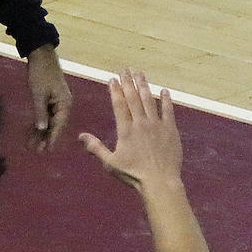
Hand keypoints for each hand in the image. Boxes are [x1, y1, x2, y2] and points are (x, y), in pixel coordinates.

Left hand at [26, 45, 71, 151]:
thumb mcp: (39, 94)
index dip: (52, 138)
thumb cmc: (40, 73)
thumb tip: (42, 129)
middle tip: (36, 151)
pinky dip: (39, 122)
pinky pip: (45, 114)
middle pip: (54, 125)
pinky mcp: (50, 99)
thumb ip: (40, 112)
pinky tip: (32, 131)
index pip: (58, 125)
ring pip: (49, 121)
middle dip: (45, 138)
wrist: (41, 55)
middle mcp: (63, 105)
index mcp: (64, 104)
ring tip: (32, 145)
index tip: (47, 150)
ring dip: (40, 132)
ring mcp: (57, 102)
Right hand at [77, 69, 181, 192]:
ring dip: (144, 86)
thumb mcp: (110, 163)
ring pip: (149, 100)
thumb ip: (96, 148)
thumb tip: (80, 136)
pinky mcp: (171, 130)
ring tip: (140, 73)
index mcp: (126, 130)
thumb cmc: (133, 175)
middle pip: (133, 98)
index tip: (113, 79)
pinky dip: (166, 100)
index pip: (119, 105)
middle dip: (128, 82)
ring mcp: (157, 125)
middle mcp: (141, 123)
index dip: (115, 90)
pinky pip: (168, 111)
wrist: (160, 181)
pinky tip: (164, 90)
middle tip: (125, 70)